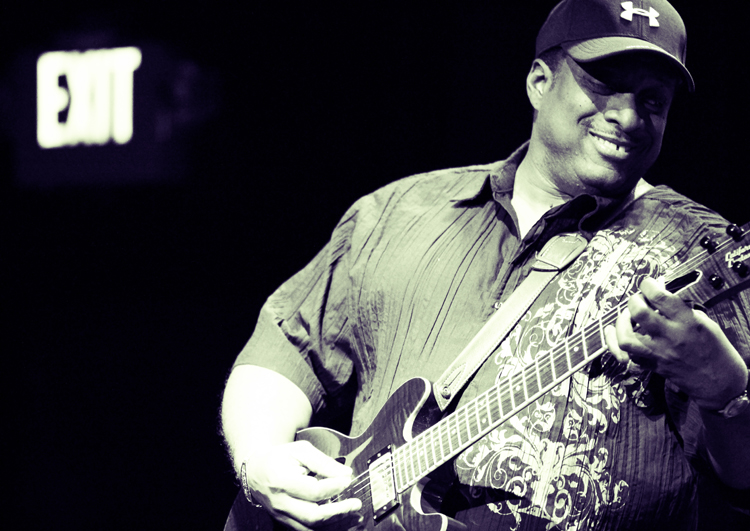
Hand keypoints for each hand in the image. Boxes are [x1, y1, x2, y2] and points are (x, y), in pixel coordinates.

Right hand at [242, 440, 362, 530]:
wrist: (256, 471)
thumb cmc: (279, 458)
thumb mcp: (300, 450)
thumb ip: (322, 462)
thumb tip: (346, 473)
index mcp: (281, 481)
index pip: (312, 491)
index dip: (333, 487)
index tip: (348, 480)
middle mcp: (280, 503)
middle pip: (312, 515)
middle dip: (338, 511)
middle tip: (356, 503)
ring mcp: (282, 516)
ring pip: (311, 528)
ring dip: (337, 524)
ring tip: (355, 516)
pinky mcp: (285, 523)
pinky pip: (308, 530)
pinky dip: (328, 527)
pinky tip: (343, 521)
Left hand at [604, 277, 747, 409]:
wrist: (720, 383)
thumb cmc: (715, 350)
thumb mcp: (705, 323)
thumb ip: (682, 310)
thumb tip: (662, 295)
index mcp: (687, 322)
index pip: (660, 297)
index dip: (648, 285)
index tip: (647, 283)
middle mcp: (671, 337)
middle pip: (639, 313)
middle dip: (634, 300)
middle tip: (638, 299)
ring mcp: (659, 353)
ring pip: (626, 338)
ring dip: (621, 323)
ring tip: (626, 317)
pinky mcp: (652, 366)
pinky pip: (627, 355)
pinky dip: (618, 343)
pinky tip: (616, 333)